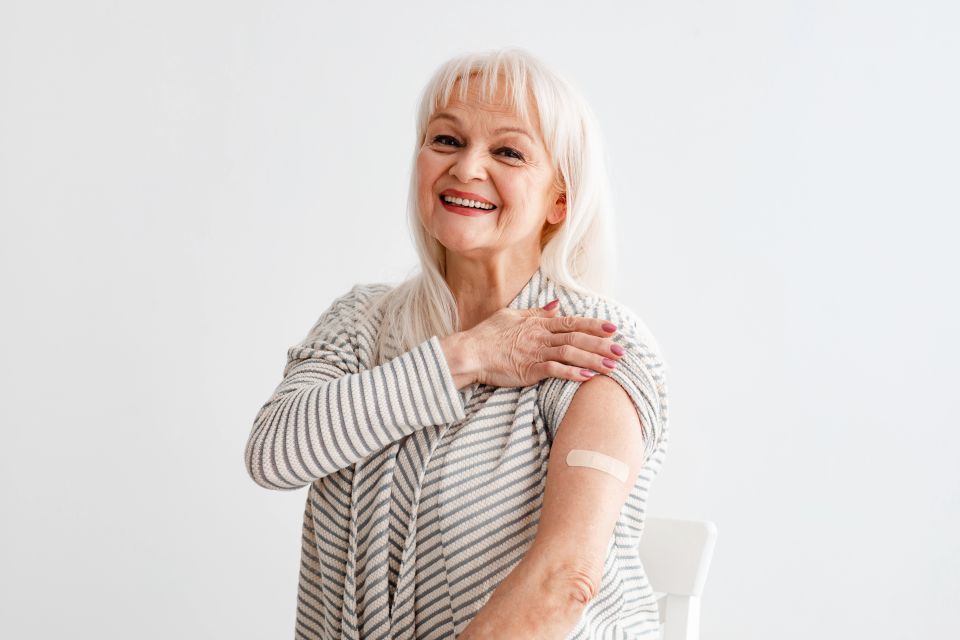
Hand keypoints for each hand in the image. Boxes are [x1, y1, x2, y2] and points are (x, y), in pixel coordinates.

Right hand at [461, 300, 623, 388]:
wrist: (469, 352)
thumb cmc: (488, 335)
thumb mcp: (513, 316)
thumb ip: (537, 313)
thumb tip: (557, 306)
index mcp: (538, 323)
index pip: (572, 322)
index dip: (594, 325)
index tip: (613, 328)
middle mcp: (540, 335)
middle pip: (577, 337)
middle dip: (602, 344)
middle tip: (622, 351)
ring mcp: (535, 352)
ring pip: (571, 352)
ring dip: (594, 359)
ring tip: (613, 367)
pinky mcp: (529, 369)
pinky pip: (556, 370)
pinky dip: (573, 373)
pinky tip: (589, 377)